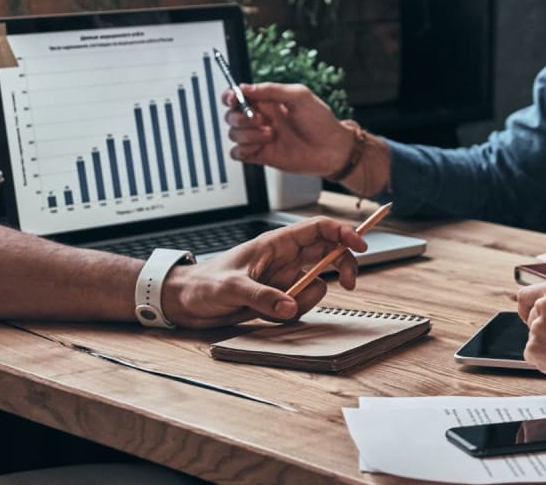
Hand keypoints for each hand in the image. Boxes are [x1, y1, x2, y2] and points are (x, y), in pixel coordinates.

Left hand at [161, 217, 366, 327]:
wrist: (185, 302)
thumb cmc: (203, 284)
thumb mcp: (230, 288)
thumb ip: (261, 297)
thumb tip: (289, 306)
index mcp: (275, 243)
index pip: (318, 228)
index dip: (343, 232)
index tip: (360, 246)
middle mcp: (284, 259)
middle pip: (328, 252)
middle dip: (343, 265)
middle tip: (349, 283)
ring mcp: (283, 279)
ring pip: (316, 284)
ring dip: (307, 298)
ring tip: (280, 308)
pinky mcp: (278, 298)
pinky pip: (300, 305)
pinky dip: (291, 314)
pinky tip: (268, 316)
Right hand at [224, 83, 353, 177]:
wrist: (331, 149)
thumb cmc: (320, 121)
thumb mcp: (300, 96)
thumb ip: (272, 90)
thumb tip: (245, 87)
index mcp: (267, 102)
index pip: (237, 96)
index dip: (230, 96)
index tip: (234, 99)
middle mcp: (260, 119)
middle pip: (231, 115)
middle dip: (241, 116)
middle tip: (262, 119)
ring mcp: (259, 137)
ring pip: (233, 133)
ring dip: (248, 134)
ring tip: (271, 134)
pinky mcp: (260, 155)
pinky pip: (237, 153)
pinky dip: (243, 149)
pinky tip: (259, 147)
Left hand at [517, 281, 545, 399]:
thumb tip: (542, 302)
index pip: (524, 295)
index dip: (527, 306)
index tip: (530, 314)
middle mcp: (543, 305)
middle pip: (530, 316)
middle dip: (543, 326)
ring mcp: (536, 327)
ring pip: (532, 336)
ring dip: (545, 343)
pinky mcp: (533, 349)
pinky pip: (532, 353)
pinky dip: (543, 358)